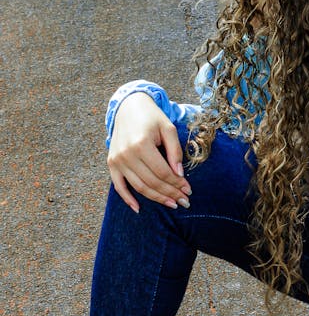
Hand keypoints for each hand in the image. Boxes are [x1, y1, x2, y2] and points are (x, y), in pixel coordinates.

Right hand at [107, 93, 190, 213]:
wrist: (128, 107)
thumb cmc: (152, 117)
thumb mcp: (168, 128)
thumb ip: (175, 151)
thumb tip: (179, 174)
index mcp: (141, 143)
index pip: (163, 172)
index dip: (177, 183)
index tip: (189, 190)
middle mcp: (126, 153)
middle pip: (152, 182)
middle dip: (170, 193)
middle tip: (184, 201)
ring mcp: (117, 160)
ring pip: (139, 187)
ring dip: (156, 198)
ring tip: (172, 204)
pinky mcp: (111, 163)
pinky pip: (118, 186)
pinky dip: (127, 199)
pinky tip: (139, 208)